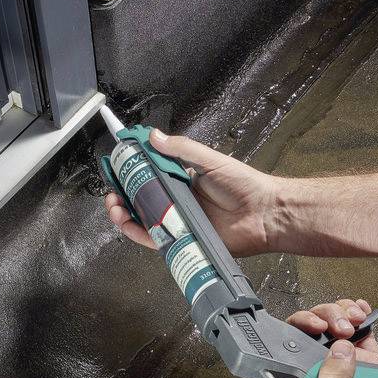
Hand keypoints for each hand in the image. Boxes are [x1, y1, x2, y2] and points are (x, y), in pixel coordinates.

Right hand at [103, 129, 280, 256]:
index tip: (117, 167)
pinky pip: (155, 240)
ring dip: (124, 214)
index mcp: (182, 182)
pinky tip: (128, 224)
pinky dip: (138, 234)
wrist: (265, 214)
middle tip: (112, 192)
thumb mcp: (211, 160)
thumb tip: (154, 136)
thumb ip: (182, 149)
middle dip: (121, 196)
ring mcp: (178, 223)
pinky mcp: (183, 241)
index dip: (130, 174)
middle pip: (140, 201)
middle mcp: (177, 203)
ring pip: (143, 221)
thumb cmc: (245, 186)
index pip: (148, 177)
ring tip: (115, 206)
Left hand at [286, 299, 377, 377]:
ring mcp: (350, 365)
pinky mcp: (372, 361)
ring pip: (339, 325)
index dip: (301, 327)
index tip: (317, 324)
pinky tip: (363, 313)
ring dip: (346, 313)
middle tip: (344, 327)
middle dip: (329, 317)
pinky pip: (363, 332)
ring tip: (357, 319)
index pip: (294, 347)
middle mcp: (327, 372)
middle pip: (316, 329)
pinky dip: (362, 316)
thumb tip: (338, 349)